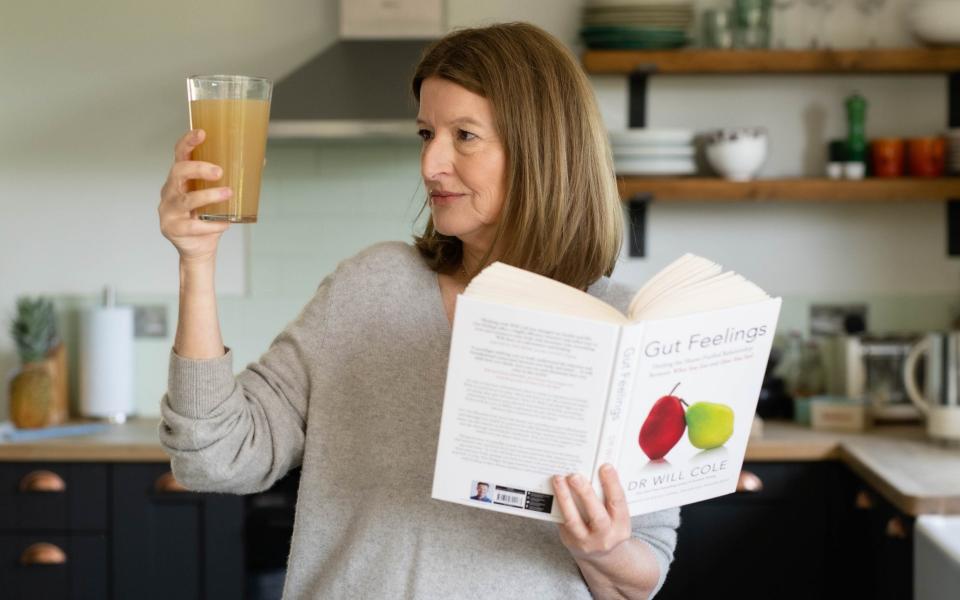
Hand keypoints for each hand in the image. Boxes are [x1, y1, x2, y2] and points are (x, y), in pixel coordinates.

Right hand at [158, 129, 231, 263]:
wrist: (198, 248)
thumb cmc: (208, 217)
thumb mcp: (220, 196)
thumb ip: (234, 179)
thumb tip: (261, 160)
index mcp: (181, 178)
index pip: (180, 154)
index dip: (188, 142)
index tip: (202, 133)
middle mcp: (170, 190)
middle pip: (178, 172)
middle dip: (199, 168)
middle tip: (219, 172)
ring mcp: (169, 210)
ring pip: (187, 199)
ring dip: (209, 196)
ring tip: (228, 193)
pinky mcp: (172, 228)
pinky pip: (193, 226)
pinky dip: (212, 224)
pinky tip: (225, 223)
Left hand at [552, 464, 630, 561]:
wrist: (599, 554)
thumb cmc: (608, 525)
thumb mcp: (615, 515)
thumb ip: (608, 497)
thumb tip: (594, 468)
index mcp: (621, 526)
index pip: (618, 503)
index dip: (612, 484)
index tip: (605, 466)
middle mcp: (605, 537)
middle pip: (596, 516)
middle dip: (585, 494)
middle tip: (575, 476)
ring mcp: (586, 542)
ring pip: (573, 520)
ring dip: (564, 498)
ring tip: (558, 479)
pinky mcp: (570, 541)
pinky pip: (562, 521)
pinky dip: (557, 504)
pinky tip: (553, 489)